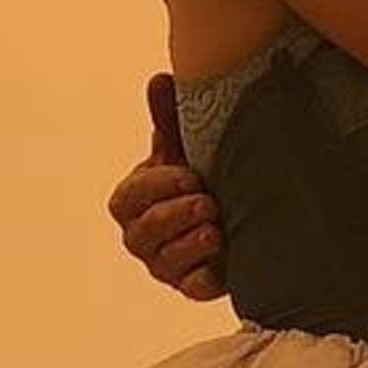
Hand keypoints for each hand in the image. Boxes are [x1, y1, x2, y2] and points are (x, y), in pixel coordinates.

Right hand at [109, 88, 226, 299]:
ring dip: (190, 244)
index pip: (129, 198)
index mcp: (132, 201)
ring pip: (164, 263)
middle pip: (143, 233)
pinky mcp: (191, 285)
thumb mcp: (186, 147)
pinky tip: (224, 262)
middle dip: (174, 217)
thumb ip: (169, 118)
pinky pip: (192, 288)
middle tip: (207, 203)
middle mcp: (141, 236)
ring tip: (217, 230)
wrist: (238, 211)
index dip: (157, 187)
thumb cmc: (200, 175)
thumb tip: (160, 79)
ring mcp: (164, 264)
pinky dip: (206, 277)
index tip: (189, 174)